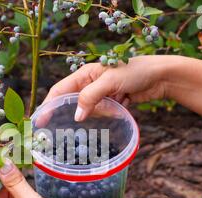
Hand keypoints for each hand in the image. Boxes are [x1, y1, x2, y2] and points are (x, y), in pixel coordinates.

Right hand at [45, 55, 171, 120]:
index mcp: (84, 74)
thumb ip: (90, 98)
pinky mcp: (113, 102)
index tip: (40, 122)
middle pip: (75, 103)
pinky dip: (114, 112)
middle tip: (80, 123)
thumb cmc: (135, 71)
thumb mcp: (109, 82)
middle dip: (80, 112)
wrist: (161, 76)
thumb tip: (76, 117)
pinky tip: (125, 103)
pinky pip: (106, 113)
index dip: (48, 105)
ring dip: (104, 111)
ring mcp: (102, 94)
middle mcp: (90, 84)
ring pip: (92, 111)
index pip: (60, 91)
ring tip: (120, 101)